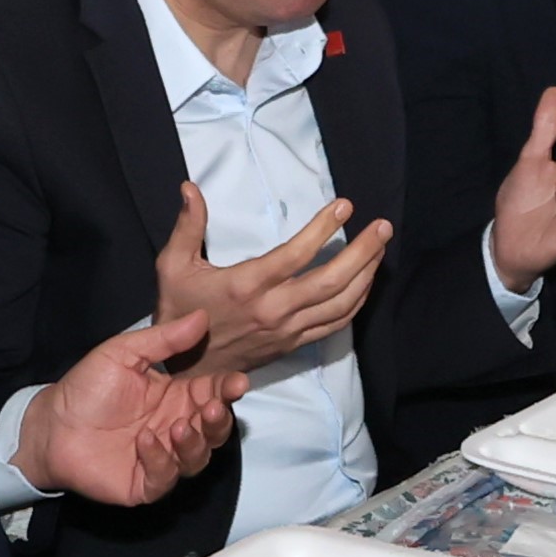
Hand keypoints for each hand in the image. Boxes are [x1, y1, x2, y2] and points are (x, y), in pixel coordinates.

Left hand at [14, 313, 242, 504]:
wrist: (50, 425)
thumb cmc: (86, 389)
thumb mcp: (123, 353)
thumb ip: (163, 339)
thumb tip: (201, 317)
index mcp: (176, 397)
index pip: (213, 393)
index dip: (228, 389)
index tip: (237, 382)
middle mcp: (175, 428)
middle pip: (214, 430)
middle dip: (219, 421)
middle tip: (211, 408)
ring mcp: (163, 458)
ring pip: (198, 457)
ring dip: (195, 443)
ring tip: (179, 426)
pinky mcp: (144, 482)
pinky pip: (165, 478)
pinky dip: (161, 461)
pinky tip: (145, 442)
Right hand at [155, 183, 386, 377]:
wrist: (186, 369)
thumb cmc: (180, 312)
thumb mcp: (173, 267)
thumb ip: (187, 226)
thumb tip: (190, 187)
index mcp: (245, 285)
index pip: (295, 255)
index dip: (323, 229)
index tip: (345, 206)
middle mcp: (272, 310)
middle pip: (330, 281)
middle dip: (362, 252)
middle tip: (383, 226)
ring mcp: (287, 330)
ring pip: (339, 304)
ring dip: (366, 274)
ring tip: (381, 246)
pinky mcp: (294, 344)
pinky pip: (335, 324)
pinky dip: (357, 302)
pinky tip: (367, 281)